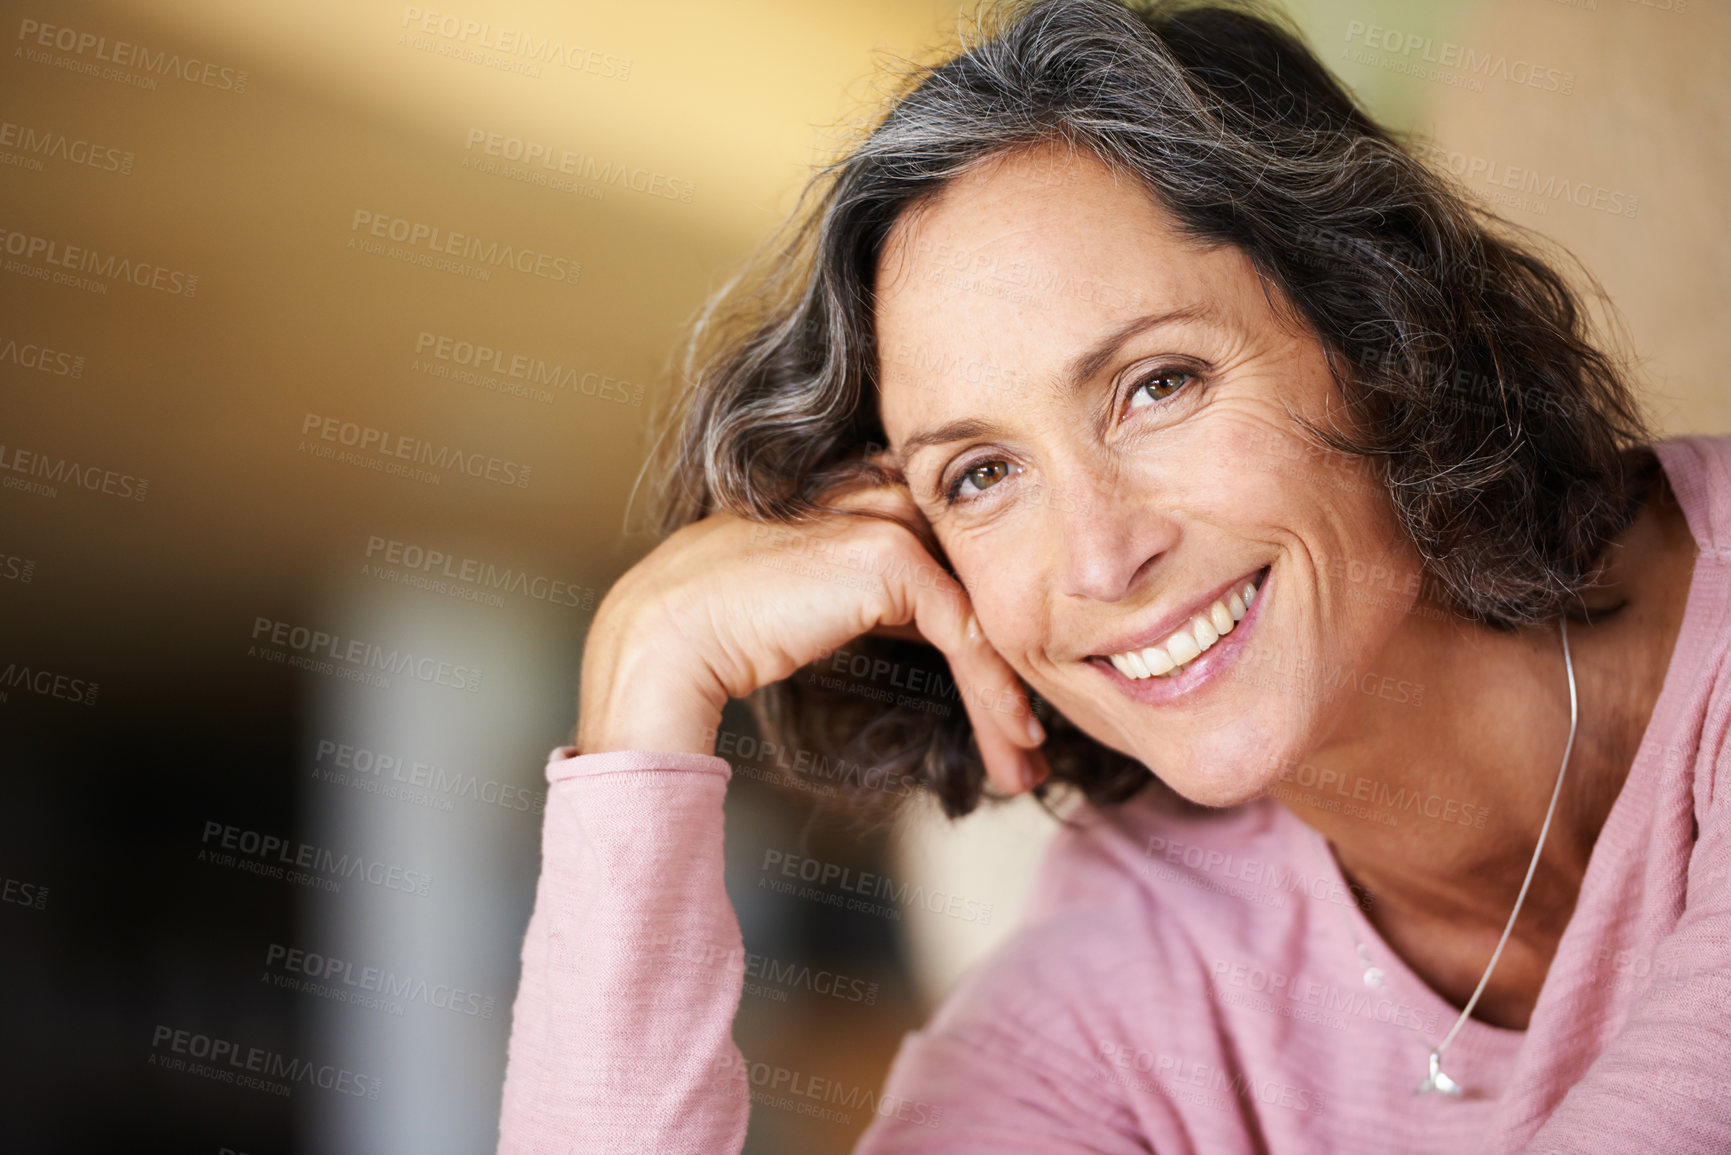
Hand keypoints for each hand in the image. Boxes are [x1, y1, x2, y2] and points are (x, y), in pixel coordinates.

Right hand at [576, 483, 1046, 793]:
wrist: (666, 635)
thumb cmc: (718, 630)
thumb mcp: (815, 605)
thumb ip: (873, 598)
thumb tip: (940, 634)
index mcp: (852, 489)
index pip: (945, 550)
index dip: (984, 621)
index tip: (1007, 698)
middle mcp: (874, 489)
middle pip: (974, 577)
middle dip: (1011, 660)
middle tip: (1034, 737)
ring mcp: (883, 515)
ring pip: (978, 607)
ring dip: (1009, 692)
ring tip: (1028, 760)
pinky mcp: (889, 555)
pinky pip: (965, 629)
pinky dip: (992, 690)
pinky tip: (1010, 738)